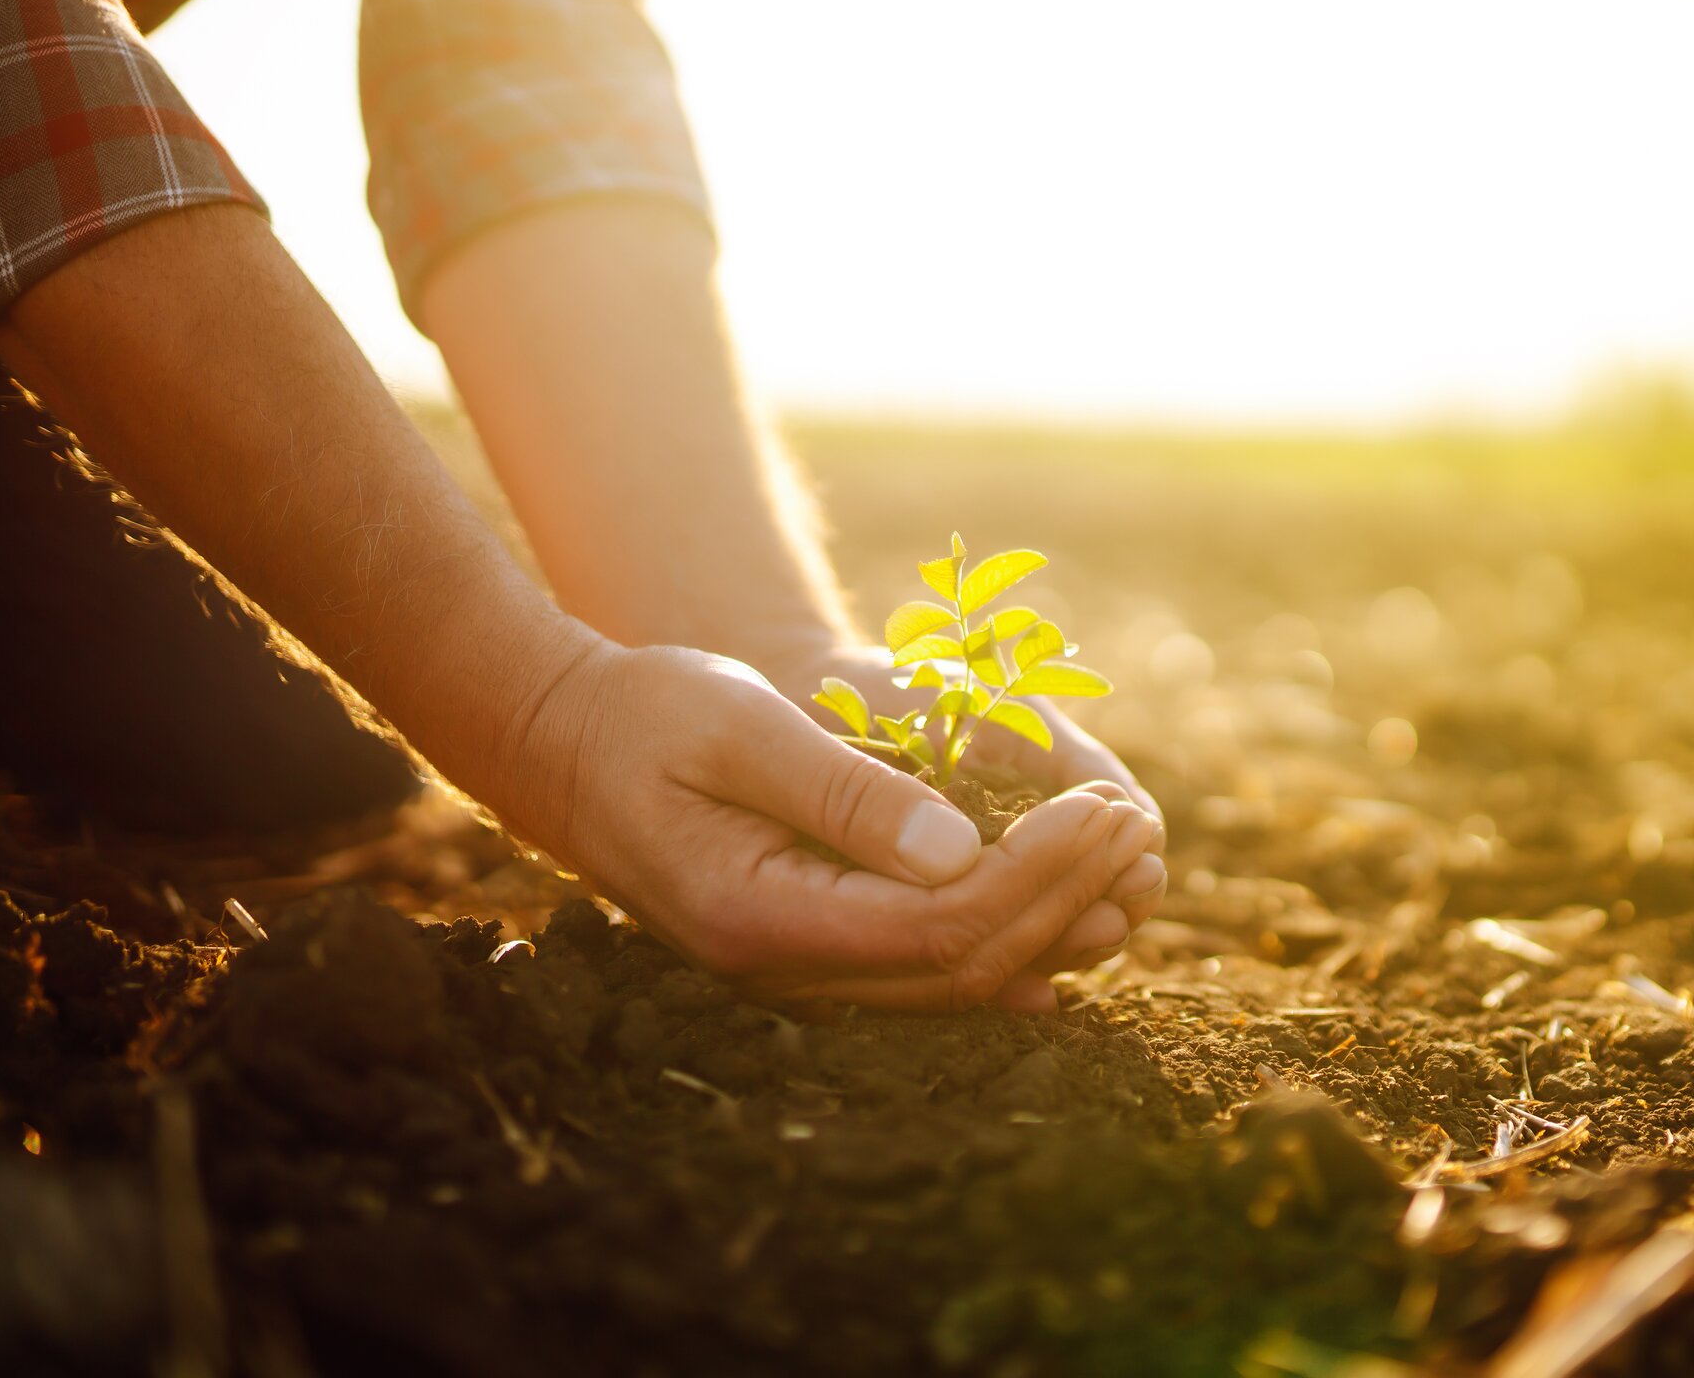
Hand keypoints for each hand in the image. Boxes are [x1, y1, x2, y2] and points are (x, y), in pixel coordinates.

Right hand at [497, 641, 1163, 1010]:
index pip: (941, 925)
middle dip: (1063, 896)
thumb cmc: (643, 713)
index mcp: (763, 915)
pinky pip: (918, 972)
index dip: (1039, 874)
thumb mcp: (742, 727)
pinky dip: (996, 950)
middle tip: (1134, 824)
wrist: (558, 744)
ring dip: (1046, 925)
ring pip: (950, 981)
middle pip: (961, 965)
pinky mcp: (805, 946)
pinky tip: (1059, 935)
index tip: (1106, 806)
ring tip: (1123, 864)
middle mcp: (781, 967)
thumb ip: (847, 793)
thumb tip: (961, 853)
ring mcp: (792, 970)